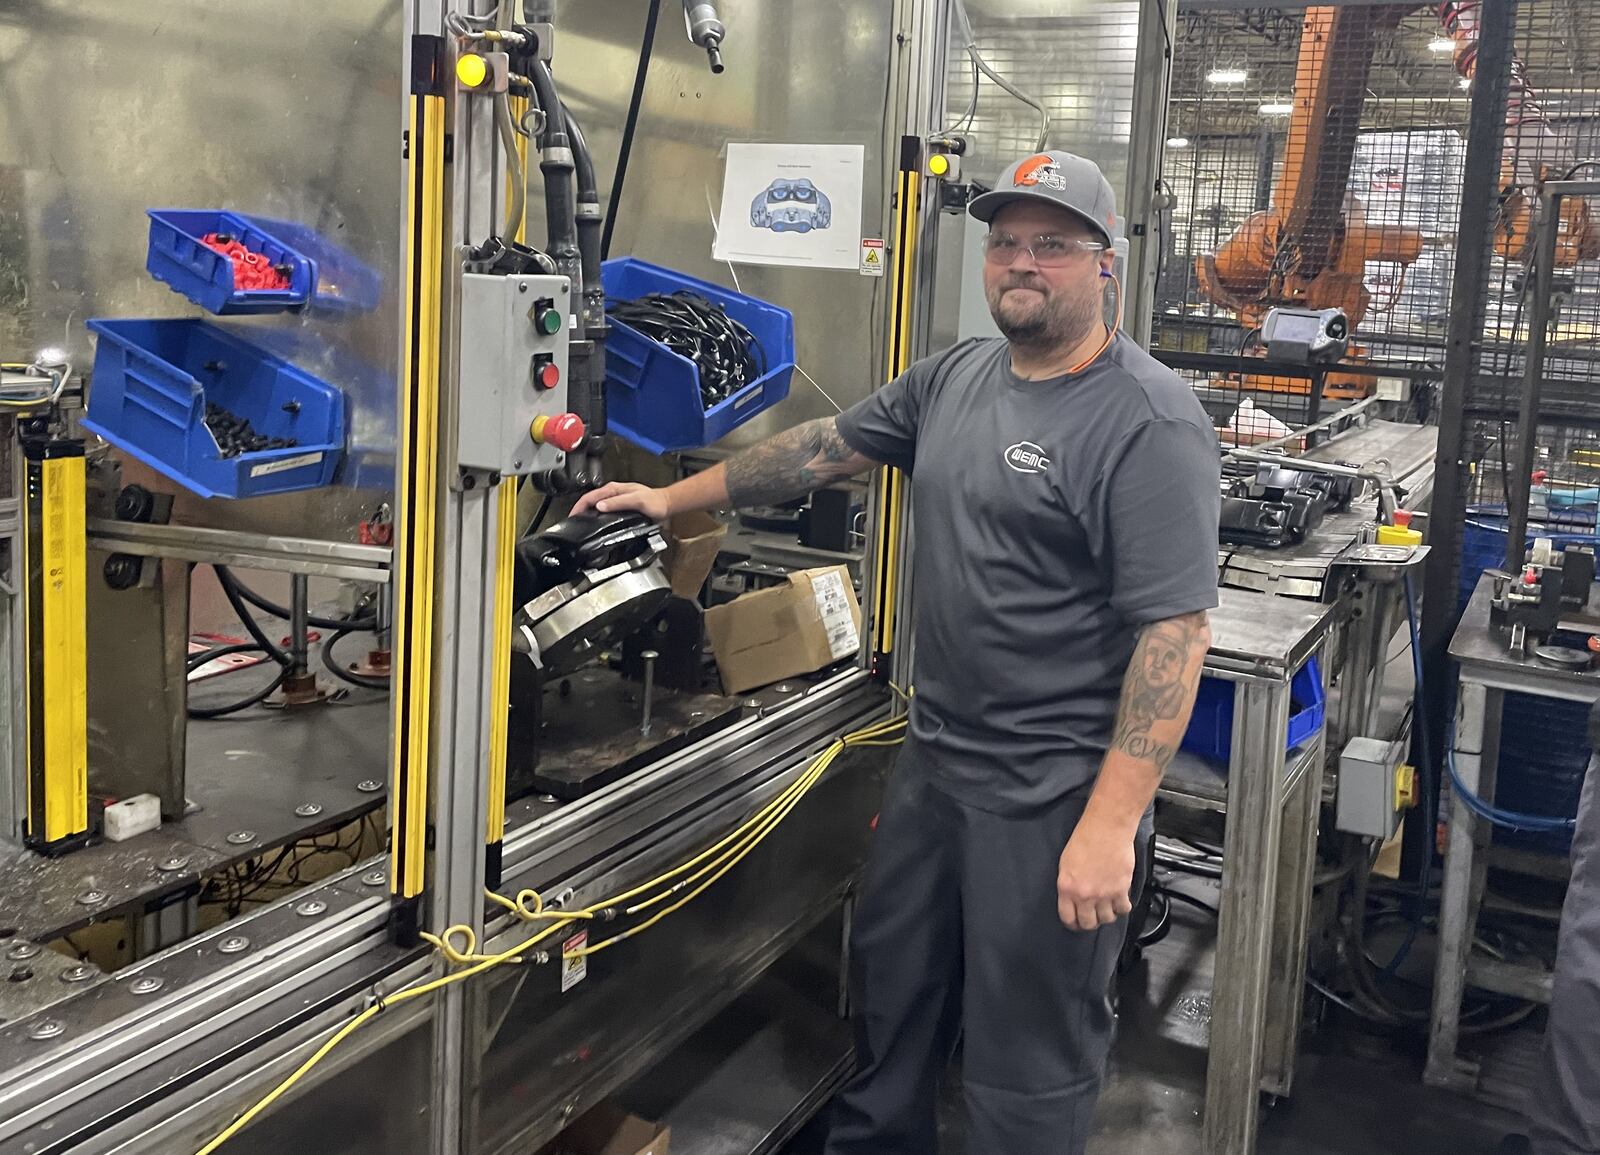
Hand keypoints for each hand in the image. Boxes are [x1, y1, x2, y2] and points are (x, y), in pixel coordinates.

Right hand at [571, 481, 671, 521]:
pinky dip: (595, 515)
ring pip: (595, 504)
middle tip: (573, 521)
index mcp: (614, 489)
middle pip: (590, 500)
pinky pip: (603, 509)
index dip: (579, 506)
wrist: (665, 505)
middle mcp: (613, 492)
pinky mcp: (619, 505)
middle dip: (579, 509)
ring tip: (579, 522)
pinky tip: (594, 521)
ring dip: (586, 512)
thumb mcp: (636, 501)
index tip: (573, 515)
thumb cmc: (654, 502)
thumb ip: (618, 503)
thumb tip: (600, 506)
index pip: (590, 496)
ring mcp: (616, 499)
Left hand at [1056, 813, 1135, 931]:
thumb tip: (1072, 897)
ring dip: (1107, 916)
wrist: (1106, 828)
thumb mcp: (1066, 863)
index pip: (1068, 918)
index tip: (1076, 922)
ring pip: (1107, 919)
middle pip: (1088, 923)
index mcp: (1066, 887)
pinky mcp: (1121, 890)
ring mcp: (1103, 894)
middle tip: (1093, 917)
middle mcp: (1084, 894)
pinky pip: (1123, 909)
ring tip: (1107, 908)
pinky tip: (1120, 902)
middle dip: (1090, 923)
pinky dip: (1122, 908)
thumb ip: (1069, 884)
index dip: (1073, 923)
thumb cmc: (1086, 838)